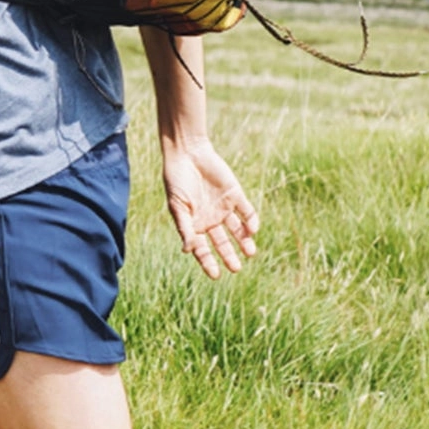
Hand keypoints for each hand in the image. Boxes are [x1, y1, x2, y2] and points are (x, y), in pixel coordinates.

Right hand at [162, 138, 258, 278]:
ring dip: (244, 241)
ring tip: (250, 252)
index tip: (216, 275)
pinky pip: (246, 212)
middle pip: (222, 243)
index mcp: (194, 225)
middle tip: (236, 268)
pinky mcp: (236, 195)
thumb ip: (184, 228)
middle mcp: (210, 220)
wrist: (187, 153)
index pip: (203, 249)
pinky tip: (252, 230)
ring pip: (237, 230)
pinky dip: (250, 221)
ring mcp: (224, 208)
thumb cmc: (176, 180)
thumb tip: (187, 251)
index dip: (209, 262)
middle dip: (229, 256)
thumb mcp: (177, 206)